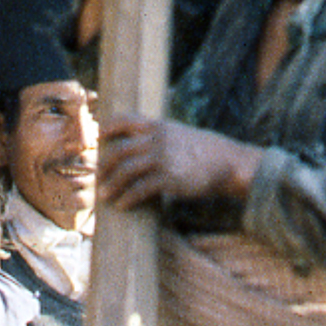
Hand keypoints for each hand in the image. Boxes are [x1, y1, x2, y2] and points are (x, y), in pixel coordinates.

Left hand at [97, 112, 260, 208]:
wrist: (228, 161)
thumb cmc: (203, 150)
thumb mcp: (178, 133)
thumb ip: (158, 135)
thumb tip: (139, 144)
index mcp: (157, 125)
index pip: (124, 119)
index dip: (108, 127)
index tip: (98, 136)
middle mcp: (156, 140)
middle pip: (119, 150)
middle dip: (104, 165)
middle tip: (98, 177)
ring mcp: (162, 159)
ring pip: (125, 171)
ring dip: (111, 185)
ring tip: (104, 195)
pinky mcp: (169, 179)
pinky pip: (140, 190)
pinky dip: (128, 198)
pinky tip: (122, 205)